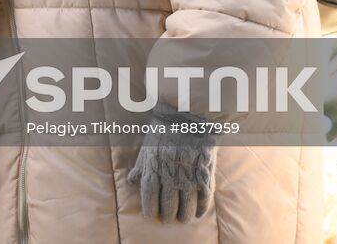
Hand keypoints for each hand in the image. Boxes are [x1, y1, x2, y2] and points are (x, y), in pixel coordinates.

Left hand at [127, 102, 216, 221]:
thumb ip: (140, 166)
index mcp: (154, 167)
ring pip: (186, 205)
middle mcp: (170, 175)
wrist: (189, 117)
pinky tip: (198, 212)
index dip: (150, 209)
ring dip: (184, 215)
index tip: (150, 215)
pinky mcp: (205, 174)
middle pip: (168, 205)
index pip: (149, 196)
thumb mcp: (147, 147)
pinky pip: (204, 198)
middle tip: (167, 218)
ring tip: (182, 219)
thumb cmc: (164, 131)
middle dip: (167, 215)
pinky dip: (201, 208)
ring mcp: (189, 176)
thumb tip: (131, 181)